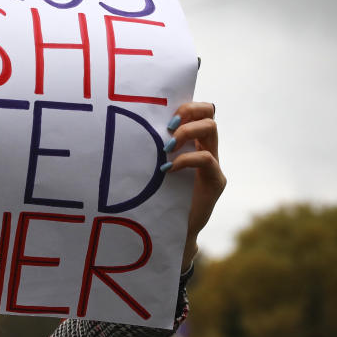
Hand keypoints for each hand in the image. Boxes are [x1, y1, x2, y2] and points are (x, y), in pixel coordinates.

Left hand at [162, 102, 225, 268]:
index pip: (200, 110)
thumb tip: (121, 128)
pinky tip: (168, 169)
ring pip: (212, 129)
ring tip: (167, 147)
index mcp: (192, 143)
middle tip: (168, 129)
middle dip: (188, 113)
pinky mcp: (215, 182)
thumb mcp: (151, 167)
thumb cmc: (155, 196)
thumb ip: (149, 150)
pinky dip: (186, 159)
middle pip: (209, 113)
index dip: (186, 106)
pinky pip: (207, 160)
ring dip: (187, 132)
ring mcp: (214, 165)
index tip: (165, 118)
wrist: (170, 230)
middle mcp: (206, 149)